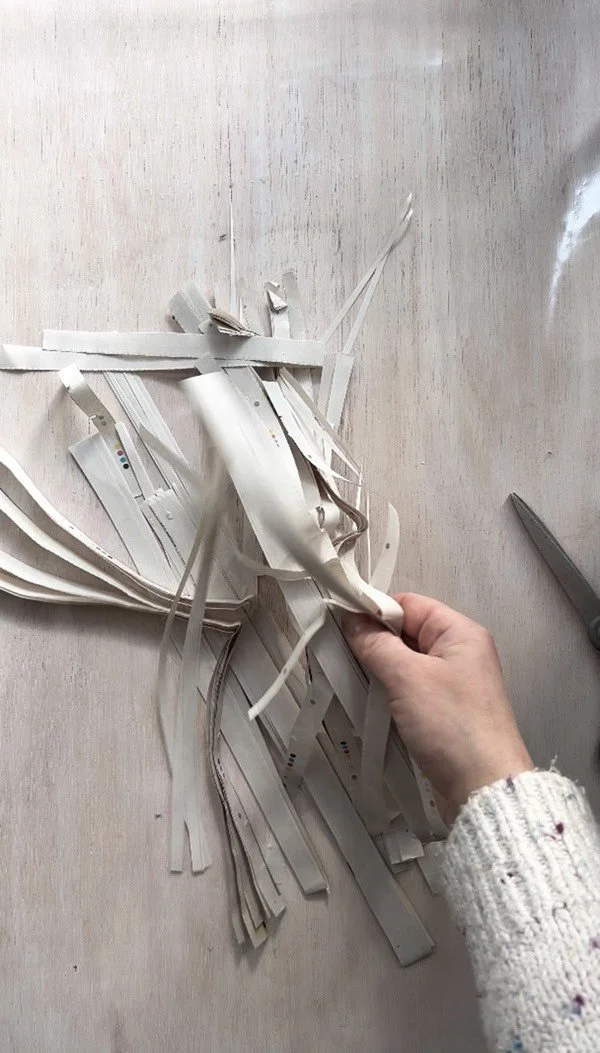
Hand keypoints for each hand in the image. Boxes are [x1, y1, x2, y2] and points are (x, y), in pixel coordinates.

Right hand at [343, 593, 532, 820]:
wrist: (483, 788)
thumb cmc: (450, 724)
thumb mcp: (407, 677)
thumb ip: (376, 644)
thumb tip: (352, 619)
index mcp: (460, 632)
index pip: (410, 604)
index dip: (375, 610)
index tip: (341, 623)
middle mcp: (461, 651)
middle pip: (408, 632)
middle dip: (375, 640)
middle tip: (340, 651)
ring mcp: (456, 683)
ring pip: (408, 662)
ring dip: (381, 668)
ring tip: (350, 675)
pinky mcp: (448, 711)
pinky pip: (413, 688)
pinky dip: (392, 690)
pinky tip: (371, 699)